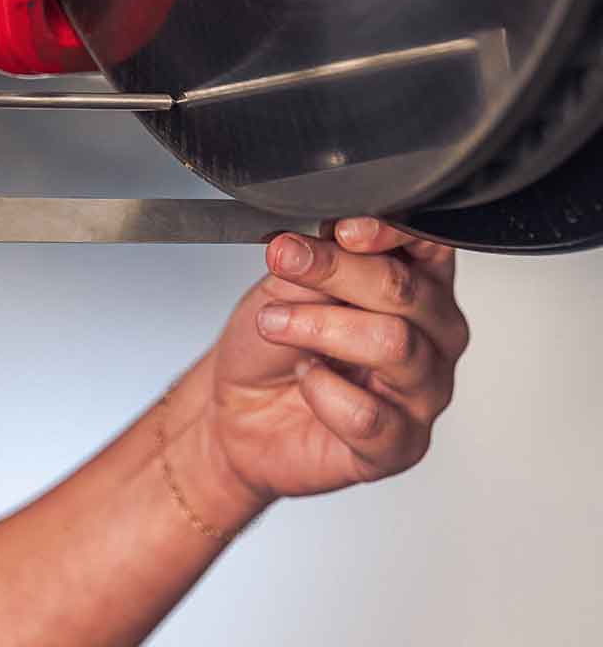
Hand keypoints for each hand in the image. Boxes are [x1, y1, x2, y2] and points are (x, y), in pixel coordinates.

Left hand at [206, 219, 467, 507]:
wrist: (240, 408)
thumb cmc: (273, 342)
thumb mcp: (285, 283)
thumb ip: (319, 258)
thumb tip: (333, 236)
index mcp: (417, 282)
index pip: (430, 245)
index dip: (391, 231)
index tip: (342, 230)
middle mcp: (434, 333)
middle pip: (406, 290)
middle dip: (336, 271)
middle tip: (284, 261)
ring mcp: (425, 391)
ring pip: (393, 344)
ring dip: (319, 327)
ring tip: (275, 323)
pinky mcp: (401, 444)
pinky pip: (369, 415)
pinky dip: (322, 392)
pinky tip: (306, 379)